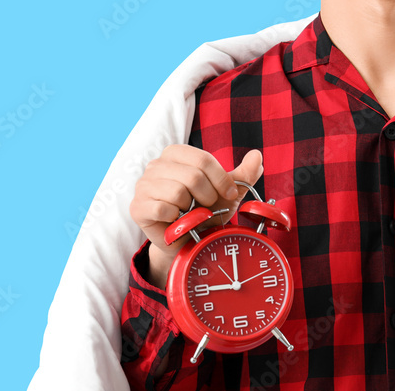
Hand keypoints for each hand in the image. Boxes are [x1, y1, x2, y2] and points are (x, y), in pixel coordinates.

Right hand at [129, 144, 263, 288]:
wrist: (187, 240)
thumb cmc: (205, 211)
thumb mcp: (227, 192)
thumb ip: (243, 174)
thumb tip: (257, 156)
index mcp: (176, 154)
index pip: (203, 159)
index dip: (221, 179)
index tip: (228, 194)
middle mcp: (156, 165)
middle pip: (192, 176)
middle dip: (207, 197)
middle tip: (205, 207)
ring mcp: (143, 185)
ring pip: (178, 192)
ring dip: (190, 209)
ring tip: (188, 213)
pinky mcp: (137, 207)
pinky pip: (163, 209)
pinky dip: (176, 219)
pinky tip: (175, 221)